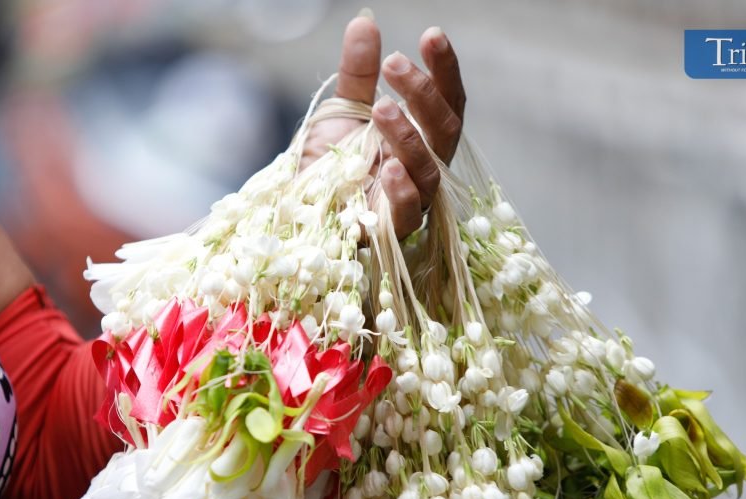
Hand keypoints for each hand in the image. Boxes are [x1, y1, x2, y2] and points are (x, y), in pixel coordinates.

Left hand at [301, 16, 465, 238]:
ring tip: (382, 108)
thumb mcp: (342, 112)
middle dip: (425, 95)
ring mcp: (413, 201)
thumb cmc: (331, 165)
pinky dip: (403, 191)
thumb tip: (365, 22)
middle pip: (445, 131)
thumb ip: (357, 73)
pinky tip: (389, 168)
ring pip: (429, 169)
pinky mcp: (391, 231)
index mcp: (424, 138)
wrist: (298, 211)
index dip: (445, 70)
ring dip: (408, 136)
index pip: (447, 101)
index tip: (432, 36)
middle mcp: (426, 168)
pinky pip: (409, 213)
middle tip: (394, 63)